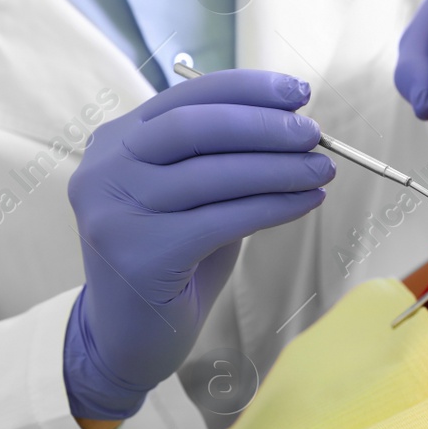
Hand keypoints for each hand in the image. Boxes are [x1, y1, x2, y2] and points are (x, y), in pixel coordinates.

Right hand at [63, 70, 333, 419]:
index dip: (247, 88)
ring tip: (323, 171)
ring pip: (214, 174)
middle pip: (196, 127)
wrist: (127, 339)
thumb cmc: (171, 260)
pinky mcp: (138, 254)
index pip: (186, 96)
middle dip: (265, 126)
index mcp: (115, 141)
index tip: (299, 92)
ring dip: (280, 169)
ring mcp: (115, 212)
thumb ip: (221, 157)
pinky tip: (306, 203)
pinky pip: (223, 219)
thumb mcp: (188, 196)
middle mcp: (104, 170)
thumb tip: (294, 124)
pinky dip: (273, 206)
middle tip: (315, 135)